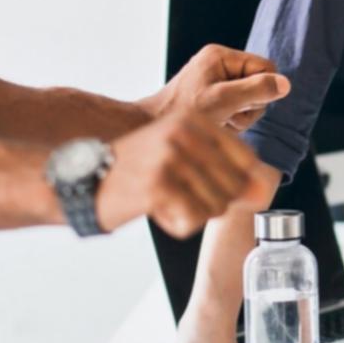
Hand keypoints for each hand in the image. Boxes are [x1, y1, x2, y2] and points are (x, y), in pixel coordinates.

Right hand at [96, 113, 271, 236]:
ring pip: (217, 206)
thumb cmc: (139, 170)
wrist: (81, 182)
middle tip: (179, 193)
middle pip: (235, 187)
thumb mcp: (183, 154)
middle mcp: (185, 133)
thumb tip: (262, 194)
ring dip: (193, 213)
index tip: (201, 182)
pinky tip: (157, 210)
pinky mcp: (158, 186)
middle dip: (212, 200)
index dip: (233, 183)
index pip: (247, 160)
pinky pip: (194, 221)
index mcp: (196, 118)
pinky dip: (178, 224)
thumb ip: (227, 171)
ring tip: (166, 199)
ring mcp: (171, 158)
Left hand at [141, 44, 289, 130]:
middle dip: (249, 106)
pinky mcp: (213, 95)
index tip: (243, 106)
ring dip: (240, 116)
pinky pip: (238, 106)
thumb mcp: (223, 101)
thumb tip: (285, 84)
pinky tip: (216, 123)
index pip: (265, 67)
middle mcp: (219, 63)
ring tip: (220, 121)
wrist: (152, 129)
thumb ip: (256, 90)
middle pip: (259, 84)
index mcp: (220, 56)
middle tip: (228, 116)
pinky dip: (231, 119)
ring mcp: (216, 79)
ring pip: (250, 99)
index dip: (262, 90)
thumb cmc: (182, 113)